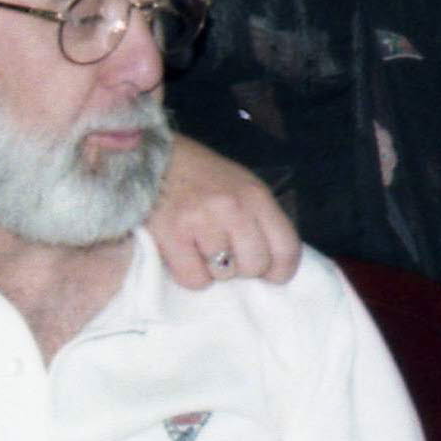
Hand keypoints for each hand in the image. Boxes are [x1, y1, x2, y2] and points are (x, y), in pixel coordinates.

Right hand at [151, 136, 299, 289]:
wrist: (153, 161)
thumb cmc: (202, 177)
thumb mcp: (243, 186)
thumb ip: (260, 220)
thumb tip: (272, 265)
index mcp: (256, 196)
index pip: (286, 248)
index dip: (281, 271)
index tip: (271, 276)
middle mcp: (233, 208)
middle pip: (255, 266)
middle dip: (243, 269)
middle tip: (228, 255)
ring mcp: (201, 221)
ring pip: (224, 274)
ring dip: (214, 269)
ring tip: (202, 248)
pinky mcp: (171, 235)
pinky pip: (194, 279)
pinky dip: (190, 274)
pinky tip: (184, 255)